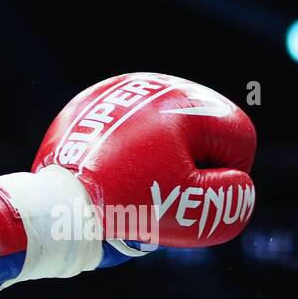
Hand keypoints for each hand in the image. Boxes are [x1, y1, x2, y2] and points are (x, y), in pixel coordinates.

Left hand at [0, 73, 256, 294]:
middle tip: (159, 196)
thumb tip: (237, 185)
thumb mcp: (197, 212)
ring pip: (165, 136)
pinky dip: (128, 158)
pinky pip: (129, 136)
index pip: (240, 141)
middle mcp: (155, 86)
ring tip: (134, 189)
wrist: (57, 205)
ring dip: (160, 164)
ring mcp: (120, 94)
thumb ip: (234, 198)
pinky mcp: (92, 110)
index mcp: (187, 101)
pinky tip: (112, 180)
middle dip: (190, 170)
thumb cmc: (130, 205)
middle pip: (201, 137)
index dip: (224, 179)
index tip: (188, 196)